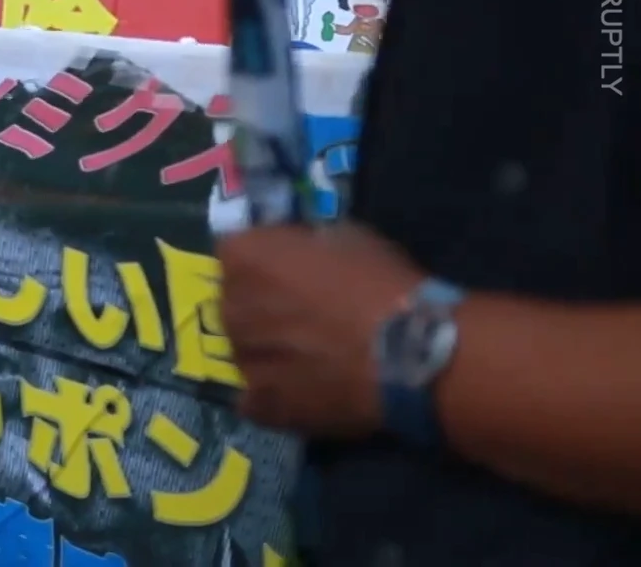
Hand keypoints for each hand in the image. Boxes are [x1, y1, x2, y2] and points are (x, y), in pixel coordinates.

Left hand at [216, 222, 426, 437]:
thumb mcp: (343, 236)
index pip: (238, 252)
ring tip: (313, 358)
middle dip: (263, 305)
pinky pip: (255, 397)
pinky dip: (274, 395)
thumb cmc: (380, 284)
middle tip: (306, 316)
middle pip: (237, 302)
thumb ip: (304, 245)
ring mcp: (241, 359)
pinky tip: (306, 393)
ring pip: (245, 349)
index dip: (267, 261)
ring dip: (268, 349)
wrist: (410, 354)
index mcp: (243, 257)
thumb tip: (299, 254)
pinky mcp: (260, 404)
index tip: (294, 270)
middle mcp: (230, 306)